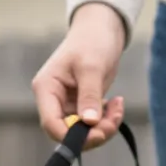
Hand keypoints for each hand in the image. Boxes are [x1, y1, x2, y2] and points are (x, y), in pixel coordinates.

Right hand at [32, 2, 128, 148]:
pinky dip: (106, 120)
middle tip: (113, 122)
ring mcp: (66, 105)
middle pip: (66, 132)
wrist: (101, 29)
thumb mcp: (92, 67)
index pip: (51, 124)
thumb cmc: (92, 41)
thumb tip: (89, 122)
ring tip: (118, 109)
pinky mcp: (80, 106)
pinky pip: (91, 124)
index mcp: (46, 89)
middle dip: (92, 133)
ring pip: (81, 132)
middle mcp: (53, 101)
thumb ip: (89, 95)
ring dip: (102, 127)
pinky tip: (117, 105)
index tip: (96, 134)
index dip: (70, 136)